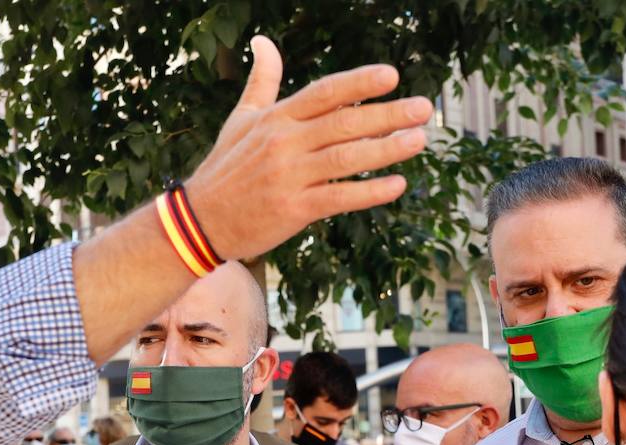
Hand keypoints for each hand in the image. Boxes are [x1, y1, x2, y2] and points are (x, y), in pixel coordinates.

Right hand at [186, 35, 431, 260]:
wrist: (201, 220)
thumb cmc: (226, 168)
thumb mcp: (241, 119)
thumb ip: (263, 81)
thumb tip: (263, 42)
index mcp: (276, 119)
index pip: (324, 93)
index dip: (359, 83)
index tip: (391, 76)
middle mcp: (284, 144)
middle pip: (344, 123)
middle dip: (388, 115)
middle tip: (424, 108)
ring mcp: (289, 177)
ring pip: (347, 159)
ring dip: (387, 150)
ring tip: (419, 140)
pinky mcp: (294, 210)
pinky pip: (340, 198)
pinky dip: (370, 192)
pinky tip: (397, 185)